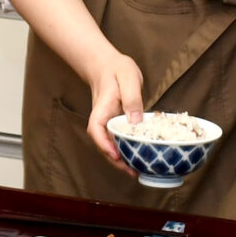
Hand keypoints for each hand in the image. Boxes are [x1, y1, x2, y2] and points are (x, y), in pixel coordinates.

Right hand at [84, 51, 144, 178]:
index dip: (104, 145)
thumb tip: (135, 121)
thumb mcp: (128, 77)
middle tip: (133, 171)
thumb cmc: (117, 69)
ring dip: (121, 159)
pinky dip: (126, 150)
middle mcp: (102, 119)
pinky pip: (118, 139)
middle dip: (116, 160)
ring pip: (110, 144)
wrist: (107, 64)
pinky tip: (139, 156)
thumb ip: (132, 97)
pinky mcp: (116, 123)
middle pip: (103, 144)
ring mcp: (108, 123)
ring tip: (138, 170)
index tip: (116, 155)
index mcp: (102, 109)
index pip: (96, 130)